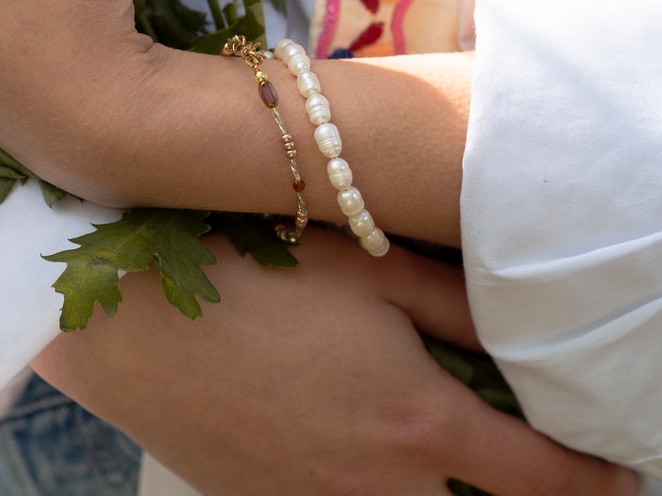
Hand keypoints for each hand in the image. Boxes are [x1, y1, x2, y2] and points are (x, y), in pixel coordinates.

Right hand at [33, 231, 638, 495]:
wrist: (132, 319)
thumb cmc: (257, 276)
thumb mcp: (370, 270)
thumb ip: (457, 305)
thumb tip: (521, 334)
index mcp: (416, 426)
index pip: (539, 477)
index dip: (592, 476)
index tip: (621, 471)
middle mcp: (374, 487)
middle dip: (509, 487)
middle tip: (515, 444)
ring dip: (431, 481)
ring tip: (417, 427)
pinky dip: (366, 481)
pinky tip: (338, 428)